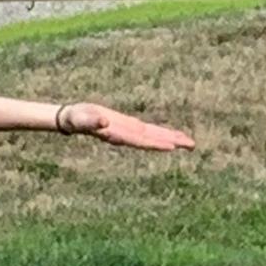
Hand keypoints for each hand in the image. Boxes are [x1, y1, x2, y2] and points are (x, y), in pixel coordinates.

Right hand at [59, 103, 195, 151]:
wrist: (73, 119)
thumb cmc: (76, 118)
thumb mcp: (82, 118)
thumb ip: (92, 122)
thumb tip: (103, 122)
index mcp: (118, 135)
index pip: (141, 141)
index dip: (156, 143)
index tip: (172, 147)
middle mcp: (127, 136)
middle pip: (153, 140)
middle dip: (172, 142)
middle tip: (192, 145)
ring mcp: (129, 131)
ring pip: (154, 136)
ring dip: (171, 138)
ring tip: (189, 142)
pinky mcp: (129, 125)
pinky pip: (149, 130)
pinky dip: (161, 132)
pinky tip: (171, 135)